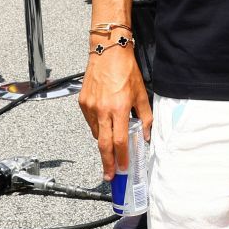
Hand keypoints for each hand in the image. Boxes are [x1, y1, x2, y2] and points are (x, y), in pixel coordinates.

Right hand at [79, 45, 151, 180]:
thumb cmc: (126, 71)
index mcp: (119, 109)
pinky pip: (90, 122)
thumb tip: (145, 135)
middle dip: (107, 163)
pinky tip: (105, 126)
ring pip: (96, 133)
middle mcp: (102, 110)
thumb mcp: (141, 94)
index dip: (121, 157)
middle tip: (109, 176)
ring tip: (111, 149)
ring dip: (104, 143)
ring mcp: (90, 107)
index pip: (120, 140)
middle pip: (103, 144)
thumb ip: (145, 117)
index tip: (122, 169)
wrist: (108, 52)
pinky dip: (98, 128)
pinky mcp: (82, 102)